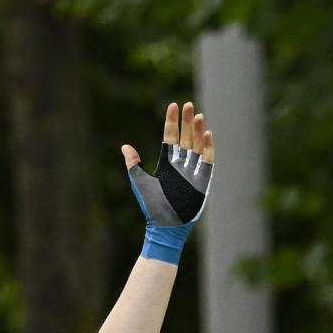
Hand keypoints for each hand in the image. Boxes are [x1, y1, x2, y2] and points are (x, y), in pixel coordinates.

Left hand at [123, 101, 214, 259]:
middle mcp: (181, 165)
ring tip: (199, 116)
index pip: (171, 137)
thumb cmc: (151, 207)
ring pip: (197, 146)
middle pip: (186, 138)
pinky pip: (207, 161)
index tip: (173, 106)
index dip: (172, 122)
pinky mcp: (202, 181)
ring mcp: (192, 172)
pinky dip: (207, 148)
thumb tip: (125, 146)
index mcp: (166, 163)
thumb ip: (134, 164)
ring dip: (198, 131)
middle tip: (189, 105)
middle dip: (188, 122)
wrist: (164, 227)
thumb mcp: (140, 183)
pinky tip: (207, 135)